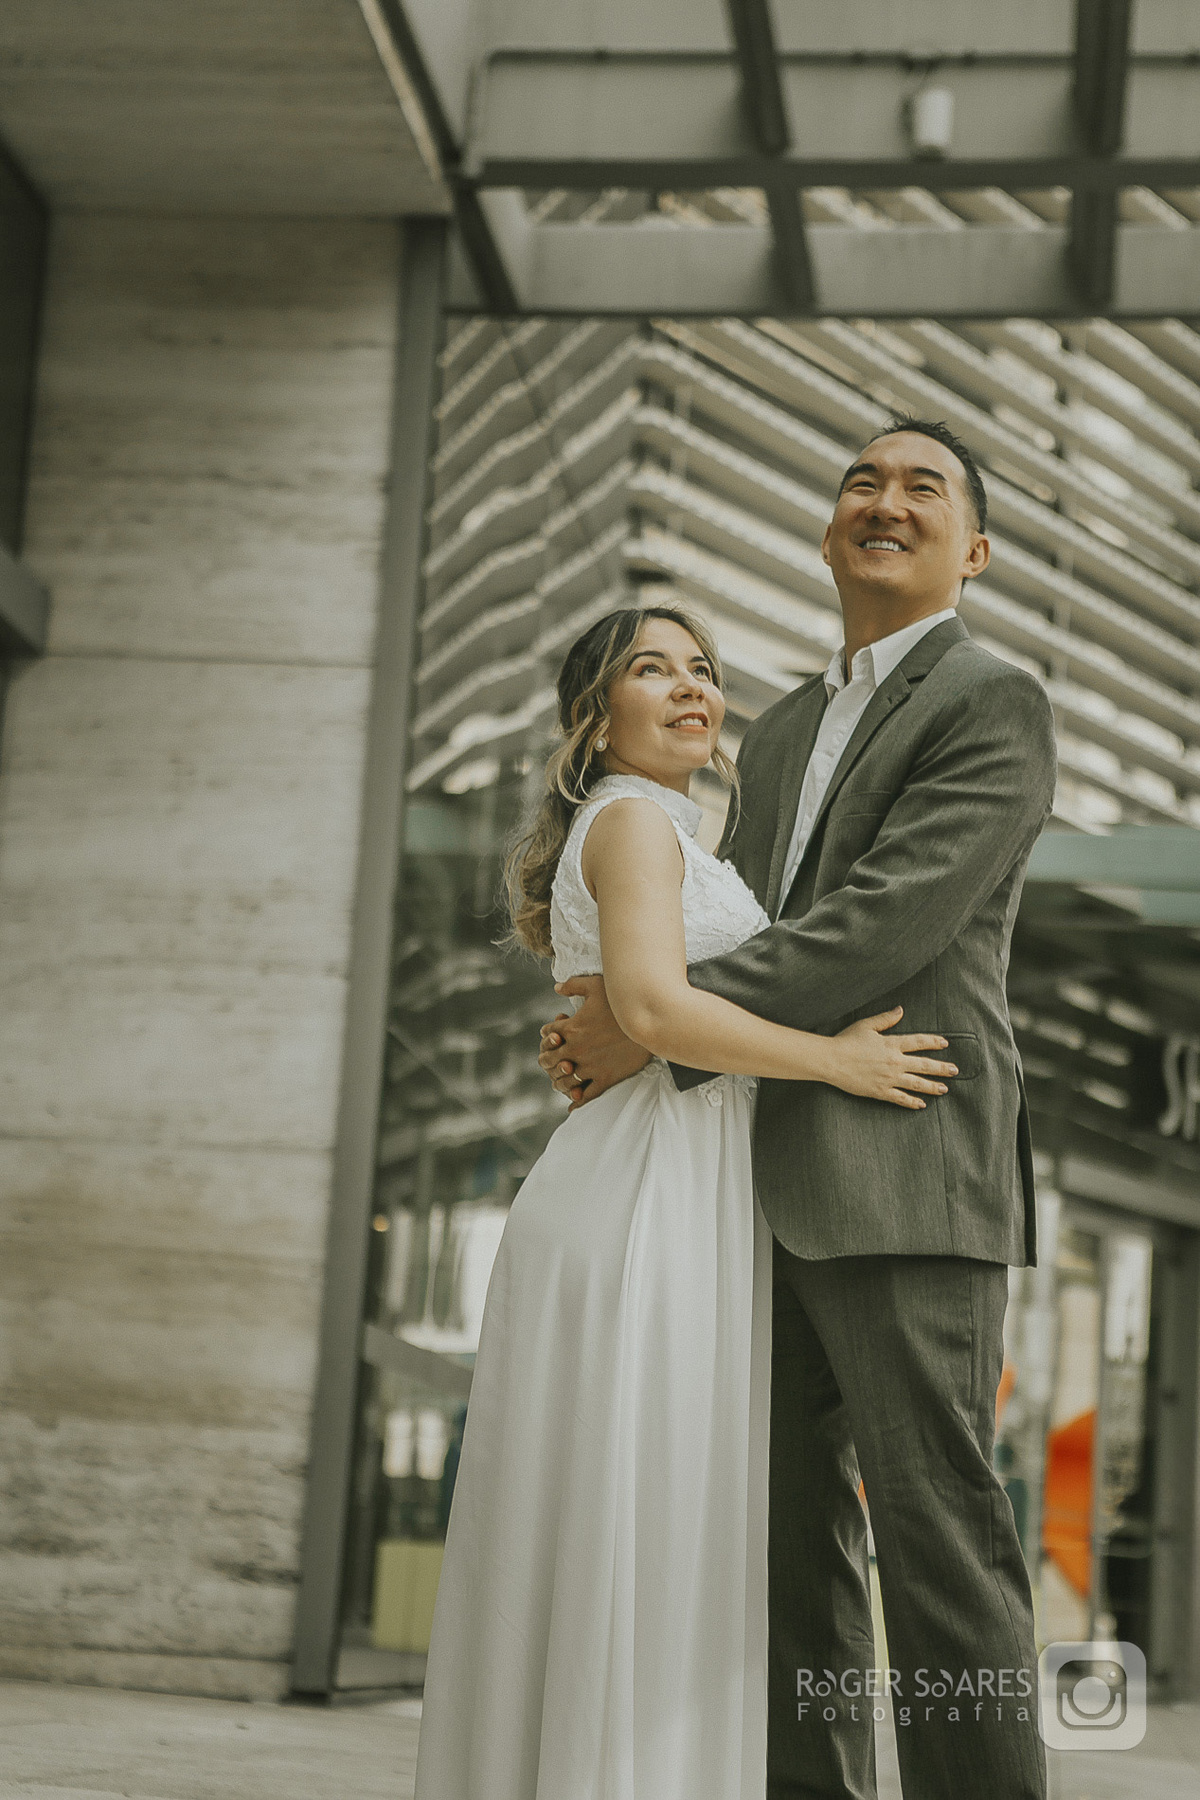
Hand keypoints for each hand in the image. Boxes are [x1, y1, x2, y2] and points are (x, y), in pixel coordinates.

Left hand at [537, 975, 652, 1108]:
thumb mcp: (597, 985)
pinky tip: (573, 1102)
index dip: (547, 1033)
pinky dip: (577, 1100)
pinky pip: (587, 1095)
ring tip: (559, 1079)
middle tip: (549, 1059)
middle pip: (549, 1059)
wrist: (651, 1022)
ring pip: (564, 1079)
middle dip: (546, 1058)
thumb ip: (574, 984)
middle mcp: (577, 1049)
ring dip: (558, 1079)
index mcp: (572, 1027)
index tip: (553, 1034)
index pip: (547, 1033)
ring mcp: (591, 1066)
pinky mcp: (606, 1078)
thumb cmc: (623, 1001)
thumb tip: (557, 987)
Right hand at [829, 1006, 957, 1109]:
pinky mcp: (881, 1091)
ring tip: (944, 1089)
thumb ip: (886, 1019)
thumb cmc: (846, 1041)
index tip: (945, 1043)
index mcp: (892, 1044)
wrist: (832, 1060)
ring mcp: (889, 1078)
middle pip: (924, 1065)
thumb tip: (901, 1010)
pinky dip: (912, 1102)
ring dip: (932, 1086)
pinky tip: (922, 1104)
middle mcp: (895, 1062)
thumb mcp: (866, 1025)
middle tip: (955, 1071)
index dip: (934, 1042)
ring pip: (917, 1084)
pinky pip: (901, 1098)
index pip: (919, 1042)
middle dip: (941, 1068)